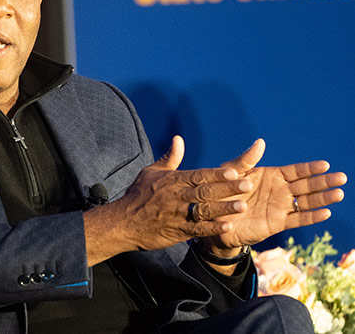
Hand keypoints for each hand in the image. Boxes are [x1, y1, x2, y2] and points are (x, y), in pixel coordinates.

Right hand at [84, 135, 252, 265]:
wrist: (123, 222)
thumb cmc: (138, 194)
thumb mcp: (151, 172)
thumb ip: (170, 157)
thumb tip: (179, 139)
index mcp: (172, 181)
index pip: (198, 175)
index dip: (216, 174)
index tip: (234, 171)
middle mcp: (176, 196)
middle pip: (205, 191)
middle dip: (227, 188)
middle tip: (247, 185)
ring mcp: (177, 214)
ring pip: (204, 210)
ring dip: (223, 208)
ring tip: (242, 206)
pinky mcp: (177, 231)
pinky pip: (197, 229)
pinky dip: (212, 228)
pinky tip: (227, 226)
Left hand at [204, 139, 346, 250]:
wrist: (214, 217)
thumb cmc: (221, 191)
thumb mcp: (231, 172)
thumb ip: (246, 159)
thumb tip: (261, 142)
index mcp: (271, 175)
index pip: (295, 171)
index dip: (310, 168)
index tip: (326, 165)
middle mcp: (279, 190)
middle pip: (306, 185)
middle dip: (324, 181)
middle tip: (343, 177)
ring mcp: (279, 207)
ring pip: (306, 202)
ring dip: (323, 198)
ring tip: (339, 193)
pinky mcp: (276, 223)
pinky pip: (297, 219)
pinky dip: (311, 216)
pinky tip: (326, 212)